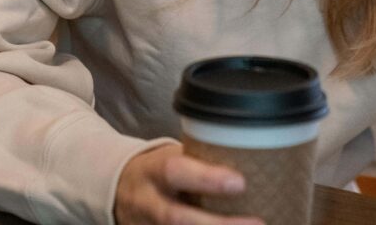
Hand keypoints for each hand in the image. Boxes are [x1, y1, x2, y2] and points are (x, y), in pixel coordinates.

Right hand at [114, 142, 263, 224]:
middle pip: (177, 218)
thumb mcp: (170, 156)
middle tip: (258, 223)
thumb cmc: (157, 169)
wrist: (117, 189)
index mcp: (153, 171)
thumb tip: (247, 158)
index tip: (240, 183)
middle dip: (217, 224)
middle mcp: (148, 204)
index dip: (206, 179)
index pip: (177, 172)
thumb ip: (199, 161)